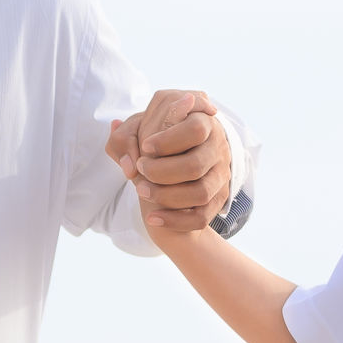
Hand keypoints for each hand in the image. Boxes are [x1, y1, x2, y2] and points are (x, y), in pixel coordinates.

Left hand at [106, 88, 235, 234]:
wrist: (175, 153)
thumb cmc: (156, 136)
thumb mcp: (140, 126)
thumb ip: (125, 135)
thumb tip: (122, 148)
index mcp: (203, 122)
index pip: (196, 130)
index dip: (168, 141)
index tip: (146, 146)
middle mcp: (218, 149)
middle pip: (195, 165)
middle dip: (161, 171)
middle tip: (139, 168)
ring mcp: (220, 175)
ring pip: (200, 193)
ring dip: (166, 196)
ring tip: (140, 190)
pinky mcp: (216, 198)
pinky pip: (201, 217)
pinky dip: (175, 221)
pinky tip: (152, 217)